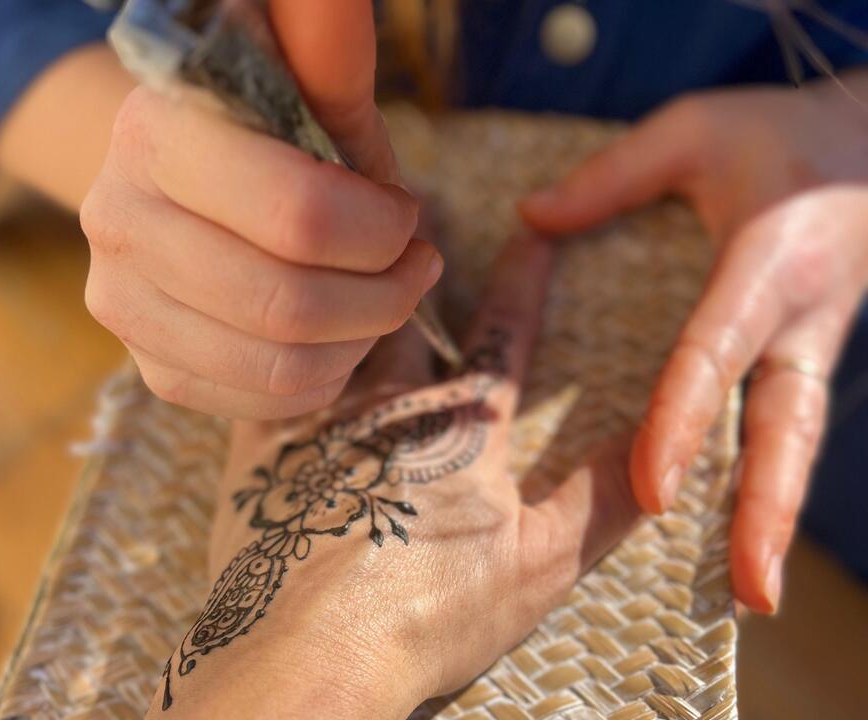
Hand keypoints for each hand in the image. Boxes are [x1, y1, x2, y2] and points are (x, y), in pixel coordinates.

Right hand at [80, 1, 437, 418]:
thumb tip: (343, 5)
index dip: (380, 228)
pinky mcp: (148, 364)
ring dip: (363, 338)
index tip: (406, 214)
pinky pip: (262, 402)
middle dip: (385, 294)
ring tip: (383, 300)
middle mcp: (118, 219)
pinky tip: (340, 337)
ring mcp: (122, 303)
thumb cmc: (263, 131)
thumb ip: (327, 51)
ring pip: (281, 365)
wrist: (179, 183)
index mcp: (156, 133)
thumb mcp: (298, 79)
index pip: (298, 213)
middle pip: (288, 302)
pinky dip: (327, 377)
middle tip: (416, 268)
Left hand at [149, 236, 640, 718]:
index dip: (523, 282)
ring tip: (339, 237)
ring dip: (344, 276)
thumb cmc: (429, 611)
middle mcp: (389, 403)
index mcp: (460, 428)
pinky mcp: (260, 441)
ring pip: (335, 323)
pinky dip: (273, 332)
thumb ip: (600, 502)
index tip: (535, 232)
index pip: (502, 337)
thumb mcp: (538, 565)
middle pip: (407, 309)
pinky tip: (261, 312)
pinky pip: (267, 364)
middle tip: (417, 196)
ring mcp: (320, 416)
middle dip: (418, 252)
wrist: (312, 644)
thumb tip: (661, 457)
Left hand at [520, 71, 867, 612]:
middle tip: (750, 590)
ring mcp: (813, 345)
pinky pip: (786, 426)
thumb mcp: (696, 130)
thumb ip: (615, 176)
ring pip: (795, 440)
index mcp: (766, 265)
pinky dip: (769, 483)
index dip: (682, 421)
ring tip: (755, 595)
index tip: (652, 486)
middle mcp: (799, 319)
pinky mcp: (806, 356)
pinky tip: (745, 536)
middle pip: (784, 427)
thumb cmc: (780, 135)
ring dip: (775, 516)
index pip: (714, 354)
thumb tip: (530, 216)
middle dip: (766, 508)